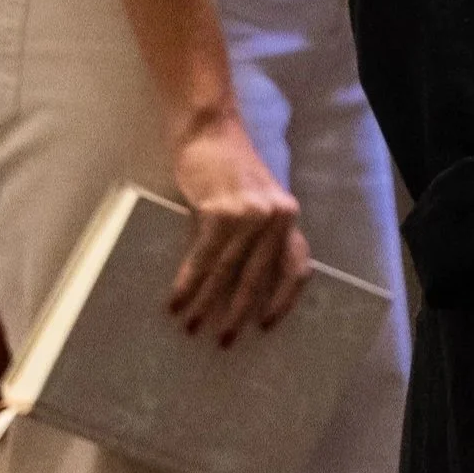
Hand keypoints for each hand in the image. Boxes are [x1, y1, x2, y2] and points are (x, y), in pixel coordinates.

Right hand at [169, 113, 310, 344]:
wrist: (210, 131)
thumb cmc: (229, 169)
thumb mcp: (254, 201)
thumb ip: (256, 235)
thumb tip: (238, 287)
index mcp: (288, 216)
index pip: (297, 267)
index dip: (284, 300)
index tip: (266, 326)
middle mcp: (276, 217)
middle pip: (259, 278)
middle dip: (239, 315)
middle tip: (223, 341)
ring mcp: (250, 214)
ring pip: (228, 274)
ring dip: (207, 305)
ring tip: (191, 328)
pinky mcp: (221, 212)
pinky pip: (204, 259)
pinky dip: (189, 285)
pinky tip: (176, 303)